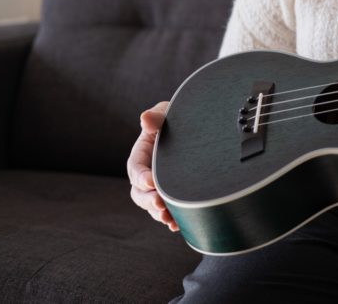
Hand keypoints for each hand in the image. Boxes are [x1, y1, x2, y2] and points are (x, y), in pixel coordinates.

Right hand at [127, 101, 178, 230]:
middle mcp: (149, 173)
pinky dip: (174, 219)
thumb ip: (158, 115)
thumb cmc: (180, 117)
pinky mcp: (177, 194)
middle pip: (140, 193)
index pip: (135, 169)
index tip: (151, 182)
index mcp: (142, 155)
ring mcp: (162, 186)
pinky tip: (180, 225)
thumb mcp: (169, 112)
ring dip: (160, 214)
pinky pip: (171, 211)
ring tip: (170, 219)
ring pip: (154, 206)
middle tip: (161, 204)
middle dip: (148, 201)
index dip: (141, 177)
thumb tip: (145, 119)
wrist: (201, 125)